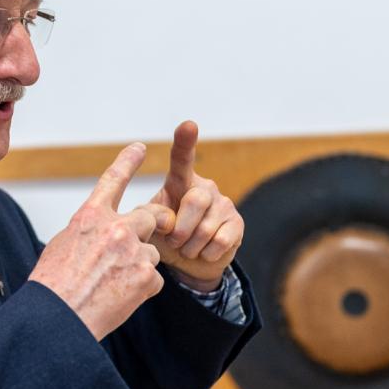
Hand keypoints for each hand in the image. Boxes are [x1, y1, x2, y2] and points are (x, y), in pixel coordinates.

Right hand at [30, 143, 176, 339]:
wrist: (59, 318)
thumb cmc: (53, 285)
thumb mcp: (63, 245)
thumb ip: (89, 231)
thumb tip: (102, 231)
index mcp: (90, 216)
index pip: (113, 180)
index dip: (128, 161)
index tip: (140, 148)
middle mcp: (115, 228)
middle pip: (152, 215)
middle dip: (157, 223)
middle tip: (159, 230)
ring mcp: (134, 252)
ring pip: (152, 252)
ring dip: (140, 265)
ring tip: (115, 283)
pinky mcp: (147, 277)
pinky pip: (154, 279)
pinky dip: (141, 288)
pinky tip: (121, 298)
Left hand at [149, 121, 243, 291]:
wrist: (188, 263)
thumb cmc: (165, 237)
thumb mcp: (151, 226)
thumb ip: (150, 217)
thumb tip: (164, 218)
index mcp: (179, 182)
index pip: (182, 159)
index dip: (185, 142)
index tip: (189, 125)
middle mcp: (204, 187)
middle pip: (195, 200)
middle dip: (180, 228)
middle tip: (174, 241)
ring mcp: (223, 203)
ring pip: (206, 226)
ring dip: (191, 245)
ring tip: (186, 248)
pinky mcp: (237, 223)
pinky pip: (221, 240)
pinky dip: (206, 253)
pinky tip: (203, 252)